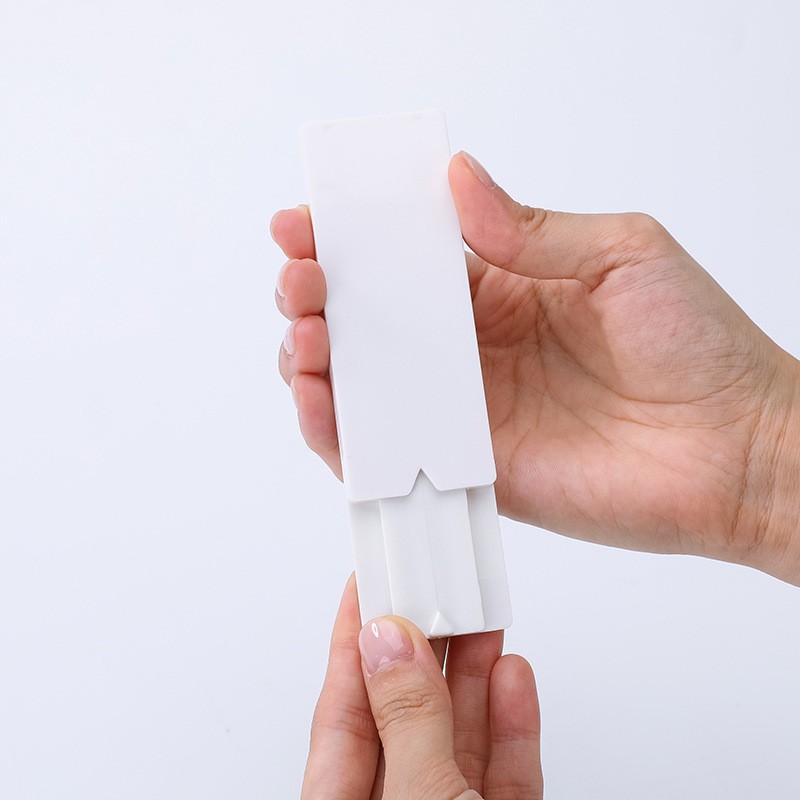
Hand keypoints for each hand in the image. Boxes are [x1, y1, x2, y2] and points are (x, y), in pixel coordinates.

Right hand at [272, 152, 799, 582]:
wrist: (733, 451)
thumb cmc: (697, 347)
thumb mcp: (622, 253)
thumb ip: (531, 229)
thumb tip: (457, 181)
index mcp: (500, 290)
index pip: (403, 260)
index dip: (351, 238)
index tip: (307, 220)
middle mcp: (470, 351)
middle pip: (367, 320)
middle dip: (315, 293)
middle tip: (299, 275)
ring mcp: (462, 411)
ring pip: (361, 385)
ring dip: (312, 358)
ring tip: (304, 333)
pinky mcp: (465, 469)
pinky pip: (386, 454)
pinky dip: (338, 432)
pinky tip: (318, 400)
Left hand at [301, 575, 542, 798]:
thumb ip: (408, 723)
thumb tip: (392, 644)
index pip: (341, 712)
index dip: (354, 642)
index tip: (366, 584)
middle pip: (403, 715)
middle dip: (425, 649)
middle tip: (437, 591)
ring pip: (457, 739)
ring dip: (475, 676)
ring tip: (482, 621)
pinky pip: (503, 774)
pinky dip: (511, 726)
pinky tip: (512, 679)